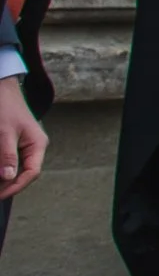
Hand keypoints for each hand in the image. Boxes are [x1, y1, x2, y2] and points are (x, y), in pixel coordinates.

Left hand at [0, 77, 45, 202]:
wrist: (1, 88)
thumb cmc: (4, 108)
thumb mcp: (4, 133)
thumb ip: (7, 156)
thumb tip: (9, 178)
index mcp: (37, 144)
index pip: (31, 173)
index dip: (15, 187)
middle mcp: (34, 147)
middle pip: (24, 173)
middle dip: (8, 184)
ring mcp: (25, 145)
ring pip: (16, 168)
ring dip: (4, 177)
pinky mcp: (15, 143)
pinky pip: (11, 160)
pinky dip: (3, 167)